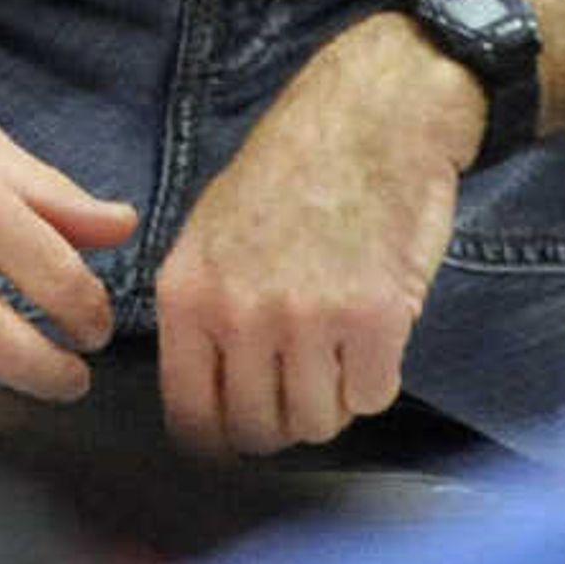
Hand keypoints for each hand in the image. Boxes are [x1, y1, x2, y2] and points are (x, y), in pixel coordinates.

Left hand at [151, 14, 480, 452]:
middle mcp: (239, 315)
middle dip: (283, 423)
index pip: (191, 418)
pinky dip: (376, 379)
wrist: (370, 122)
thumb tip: (201, 396)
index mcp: (187, 296)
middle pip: (259, 431)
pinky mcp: (375, 321)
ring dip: (333, 401)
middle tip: (302, 389)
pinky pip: (373, 397)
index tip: (240, 436)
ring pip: (318, 422)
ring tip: (337, 350)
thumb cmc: (289, 174)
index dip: (219, 441)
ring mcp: (307, 321)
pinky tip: (372, 338)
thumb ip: (200, 314)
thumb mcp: (207, 234)